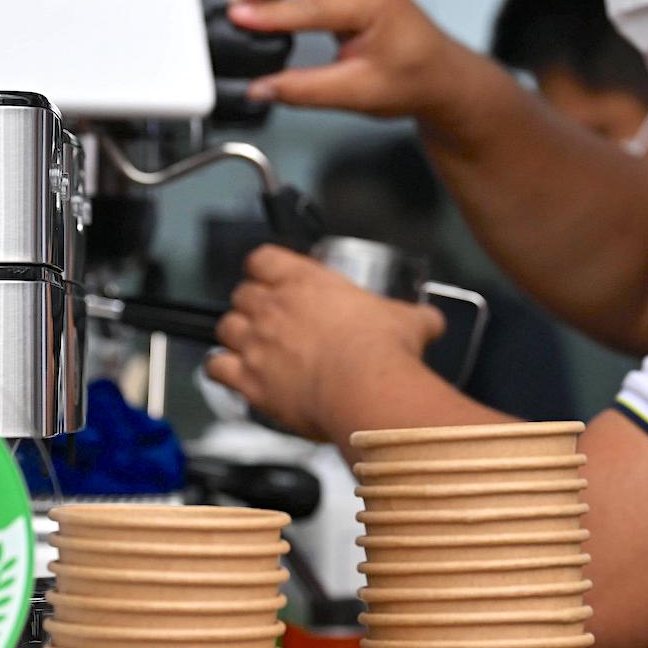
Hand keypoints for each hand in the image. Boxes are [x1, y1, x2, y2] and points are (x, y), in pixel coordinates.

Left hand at [209, 246, 443, 439]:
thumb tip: (431, 321)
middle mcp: (273, 306)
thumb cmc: (382, 352)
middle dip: (252, 306)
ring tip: (253, 349)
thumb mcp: (408, 321)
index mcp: (305, 280)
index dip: (264, 269)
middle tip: (271, 322)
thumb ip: (415, 317)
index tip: (272, 279)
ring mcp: (256, 342)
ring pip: (224, 327)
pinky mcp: (249, 379)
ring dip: (235, 336)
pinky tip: (234, 375)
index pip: (262, 258)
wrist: (367, 389)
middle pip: (241, 294)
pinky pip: (216, 367)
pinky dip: (221, 370)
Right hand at [227, 0, 480, 121]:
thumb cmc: (414, 81)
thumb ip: (302, 90)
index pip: (307, 5)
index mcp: (372, 2)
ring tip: (251, 4)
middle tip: (240, 6)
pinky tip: (274, 0)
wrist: (441, 76)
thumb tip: (261, 88)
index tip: (237, 19)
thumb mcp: (356, 94)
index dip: (267, 14)